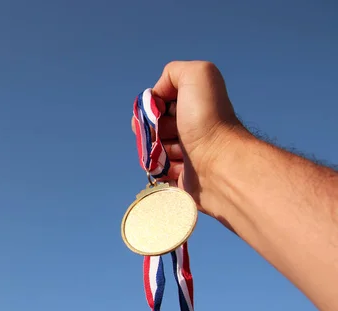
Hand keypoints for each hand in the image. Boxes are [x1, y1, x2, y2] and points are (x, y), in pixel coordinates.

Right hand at [132, 61, 245, 214]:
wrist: (220, 164)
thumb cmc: (209, 120)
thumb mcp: (197, 75)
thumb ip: (173, 72)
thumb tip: (157, 95)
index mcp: (192, 104)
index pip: (157, 104)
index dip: (150, 108)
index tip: (155, 114)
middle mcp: (191, 127)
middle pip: (152, 127)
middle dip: (150, 131)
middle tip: (162, 135)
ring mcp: (187, 153)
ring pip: (152, 150)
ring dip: (153, 151)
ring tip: (169, 155)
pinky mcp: (182, 177)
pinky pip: (158, 173)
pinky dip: (158, 170)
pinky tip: (171, 168)